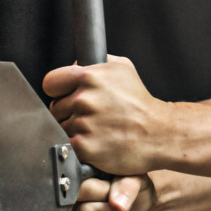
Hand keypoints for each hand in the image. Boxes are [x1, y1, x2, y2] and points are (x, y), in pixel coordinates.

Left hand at [42, 55, 169, 176]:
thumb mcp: (123, 68)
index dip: (59, 90)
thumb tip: (74, 64)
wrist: (159, 133)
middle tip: (90, 116)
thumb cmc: (141, 103)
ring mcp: (83, 124)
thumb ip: (95, 62)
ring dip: (74, 131)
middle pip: (55, 108)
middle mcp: (84, 99)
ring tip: (97, 130)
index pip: (50, 83)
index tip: (66, 96)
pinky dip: (79, 147)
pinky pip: (69, 146)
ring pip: (62, 128)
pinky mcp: (85, 147)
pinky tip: (96, 143)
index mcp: (89, 77)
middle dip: (68, 112)